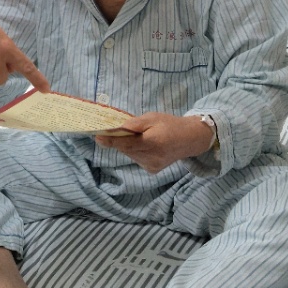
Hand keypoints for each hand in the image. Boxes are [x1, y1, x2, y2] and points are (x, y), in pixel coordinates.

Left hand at [95, 112, 215, 173]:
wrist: (189, 139)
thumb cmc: (169, 124)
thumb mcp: (152, 117)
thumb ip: (134, 124)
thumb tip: (116, 129)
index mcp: (153, 142)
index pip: (127, 143)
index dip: (111, 140)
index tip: (98, 136)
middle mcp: (152, 157)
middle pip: (126, 149)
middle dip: (119, 141)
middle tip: (117, 131)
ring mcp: (152, 166)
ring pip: (130, 155)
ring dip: (128, 146)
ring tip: (139, 137)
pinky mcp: (152, 170)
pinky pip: (136, 159)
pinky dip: (135, 152)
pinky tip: (145, 146)